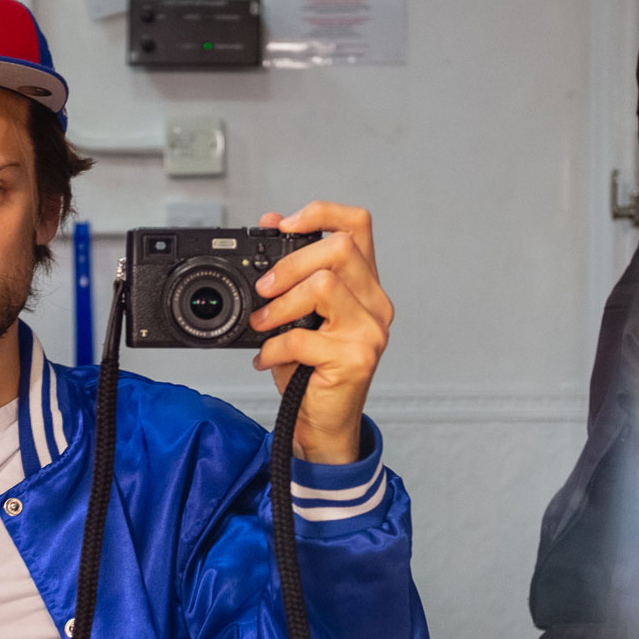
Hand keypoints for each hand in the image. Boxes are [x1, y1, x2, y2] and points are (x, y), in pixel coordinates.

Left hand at [248, 202, 393, 463]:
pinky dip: (274, 347)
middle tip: (264, 289)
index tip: (285, 225)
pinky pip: (305, 336)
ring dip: (281, 304)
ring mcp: (370, 331)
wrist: (322, 425)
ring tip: (262, 324)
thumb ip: (293, 271)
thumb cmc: (313, 371)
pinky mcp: (357, 359)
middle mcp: (375, 303)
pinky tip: (267, 359)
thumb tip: (270, 221)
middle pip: (339, 249)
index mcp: (364, 285)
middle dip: (290, 264)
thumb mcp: (299, 314)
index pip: (357, 225)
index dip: (321, 213)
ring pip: (325, 285)